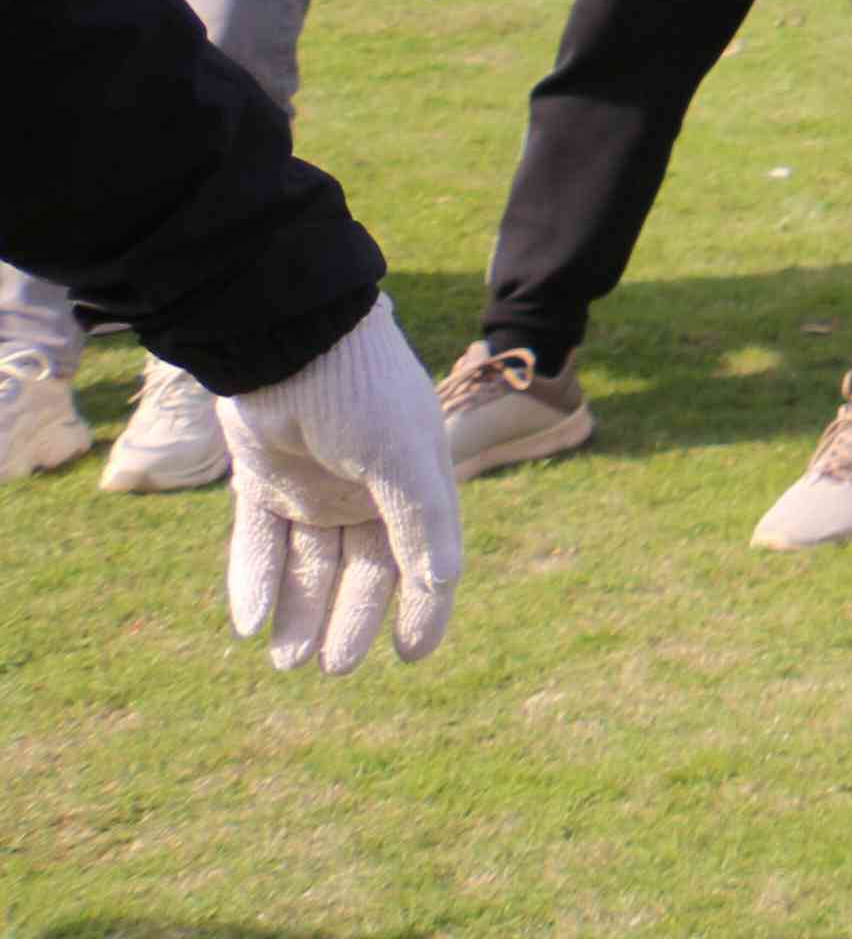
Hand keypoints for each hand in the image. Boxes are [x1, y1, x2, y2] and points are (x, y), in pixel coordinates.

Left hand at [212, 298, 460, 674]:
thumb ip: (424, 522)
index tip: (410, 656)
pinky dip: (255, 579)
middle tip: (333, 669)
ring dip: (298, 610)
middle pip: (359, 567)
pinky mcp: (261, 479)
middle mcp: (364, 488)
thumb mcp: (406, 461)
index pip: (420, 556)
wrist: (291, 340)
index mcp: (413, 480)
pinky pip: (257, 539)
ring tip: (286, 662)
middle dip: (348, 619)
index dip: (421, 607)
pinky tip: (248, 623)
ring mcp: (311, 484)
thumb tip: (445, 584)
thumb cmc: (365, 394)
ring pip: (306, 562)